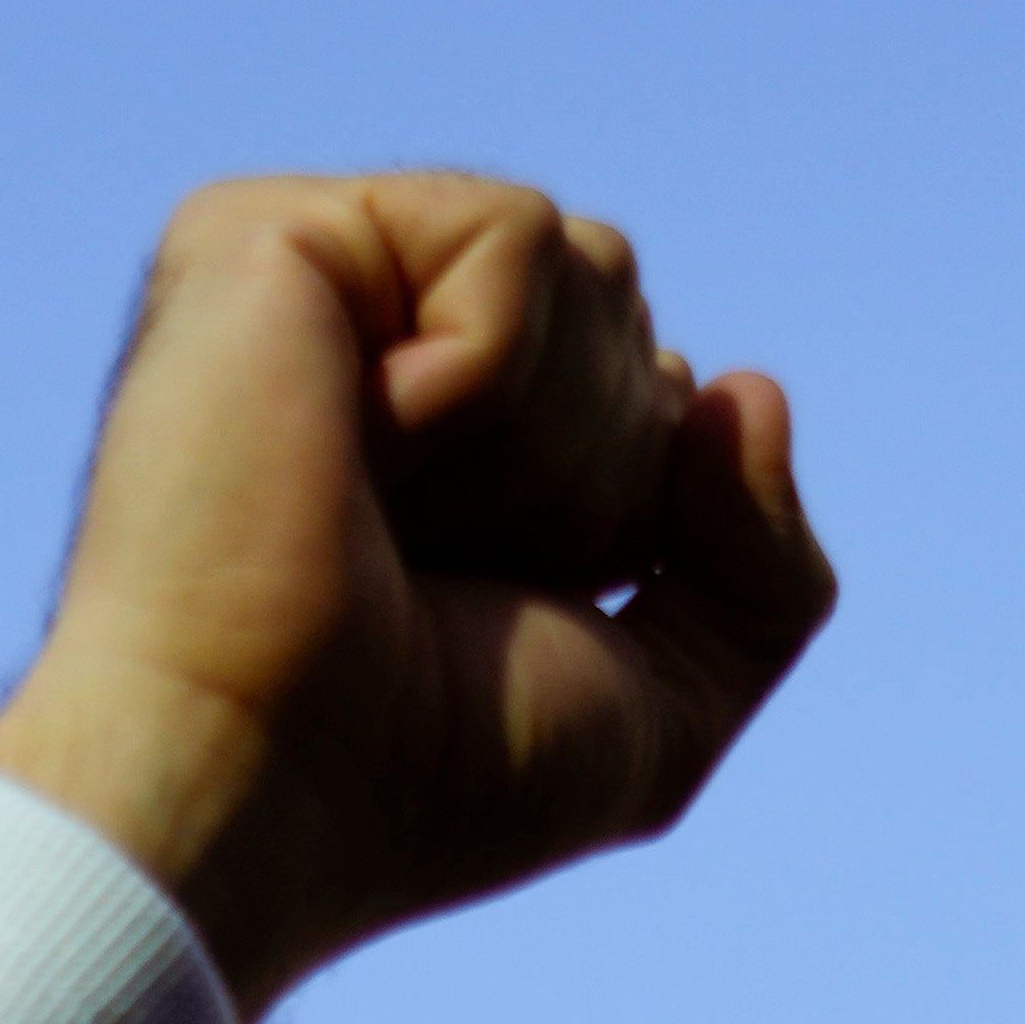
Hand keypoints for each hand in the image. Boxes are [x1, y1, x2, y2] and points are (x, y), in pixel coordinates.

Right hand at [0, 174, 835, 1018]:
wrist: (258, 790)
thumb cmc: (424, 778)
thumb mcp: (662, 710)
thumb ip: (766, 574)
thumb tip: (745, 390)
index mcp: (453, 437)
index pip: (656, 394)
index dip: (629, 521)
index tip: (491, 611)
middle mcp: (377, 341)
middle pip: (629, 314)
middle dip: (592, 477)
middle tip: (435, 568)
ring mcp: (317, 281)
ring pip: (589, 268)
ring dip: (537, 443)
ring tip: (386, 515)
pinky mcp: (267, 233)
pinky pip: (515, 242)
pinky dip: (483, 378)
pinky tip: (359, 444)